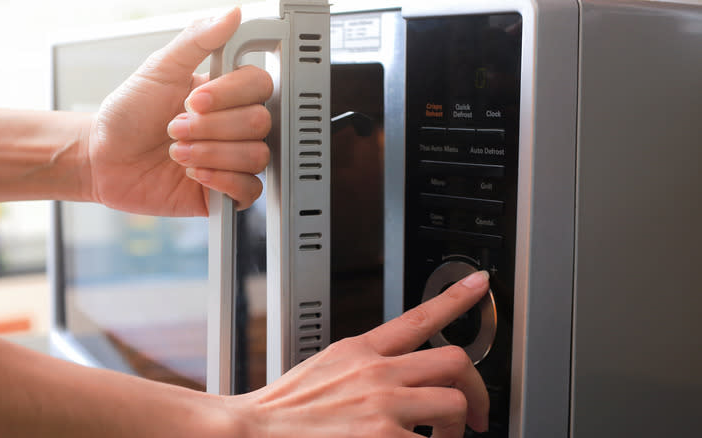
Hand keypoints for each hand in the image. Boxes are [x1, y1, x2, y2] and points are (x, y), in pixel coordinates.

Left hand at [84, 7, 271, 215]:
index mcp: (226, 93)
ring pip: (256, 157)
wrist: (103, 159)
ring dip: (211, 154)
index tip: (194, 100)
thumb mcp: (159, 69)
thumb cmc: (128, 115)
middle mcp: (234, 126)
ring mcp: (232, 159)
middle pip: (260, 123)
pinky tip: (194, 174)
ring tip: (178, 153)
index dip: (229, 95)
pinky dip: (221, 181)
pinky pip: (249, 191)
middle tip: (175, 128)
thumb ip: (197, 40)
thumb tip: (231, 14)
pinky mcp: (225, 193)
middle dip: (211, 128)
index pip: (259, 86)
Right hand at [230, 271, 491, 437]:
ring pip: (454, 404)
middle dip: (476, 390)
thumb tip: (392, 379)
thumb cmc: (283, 412)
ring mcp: (384, 405)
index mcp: (360, 351)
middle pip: (454, 361)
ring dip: (456, 431)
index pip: (417, 317)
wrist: (252, 432)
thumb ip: (360, 368)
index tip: (479, 285)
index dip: (455, 298)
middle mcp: (377, 373)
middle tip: (476, 414)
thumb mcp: (324, 370)